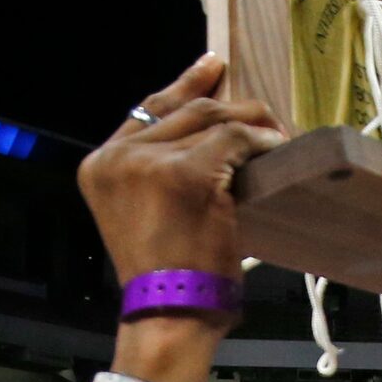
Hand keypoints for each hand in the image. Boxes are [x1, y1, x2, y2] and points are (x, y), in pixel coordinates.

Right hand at [75, 56, 286, 292]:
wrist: (168, 312)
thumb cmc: (167, 275)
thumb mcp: (148, 213)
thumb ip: (160, 171)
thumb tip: (212, 135)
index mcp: (100, 164)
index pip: (146, 109)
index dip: (184, 87)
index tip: (211, 69)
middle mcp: (117, 156)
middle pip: (183, 109)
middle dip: (229, 105)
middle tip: (264, 112)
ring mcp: (149, 162)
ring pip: (212, 118)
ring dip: (252, 125)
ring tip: (277, 135)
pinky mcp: (186, 173)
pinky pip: (234, 138)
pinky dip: (262, 141)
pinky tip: (280, 148)